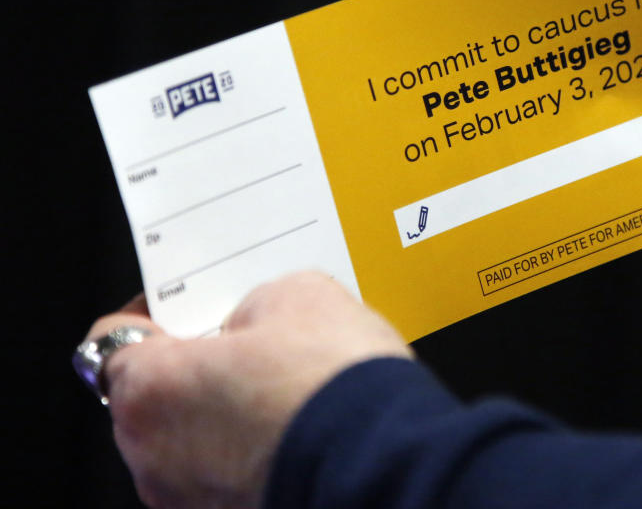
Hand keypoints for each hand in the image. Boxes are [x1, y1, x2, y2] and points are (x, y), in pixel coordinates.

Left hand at [82, 272, 412, 507]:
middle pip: (156, 395)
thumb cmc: (330, 386)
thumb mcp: (296, 294)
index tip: (175, 305)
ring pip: (193, 440)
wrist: (385, 459)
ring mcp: (192, 500)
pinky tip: (299, 422)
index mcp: (150, 389)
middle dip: (196, 366)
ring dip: (226, 412)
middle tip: (245, 341)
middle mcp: (153, 456)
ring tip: (285, 384)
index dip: (150, 313)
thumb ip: (254, 304)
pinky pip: (229, 472)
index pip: (115, 340)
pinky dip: (253, 448)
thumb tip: (257, 321)